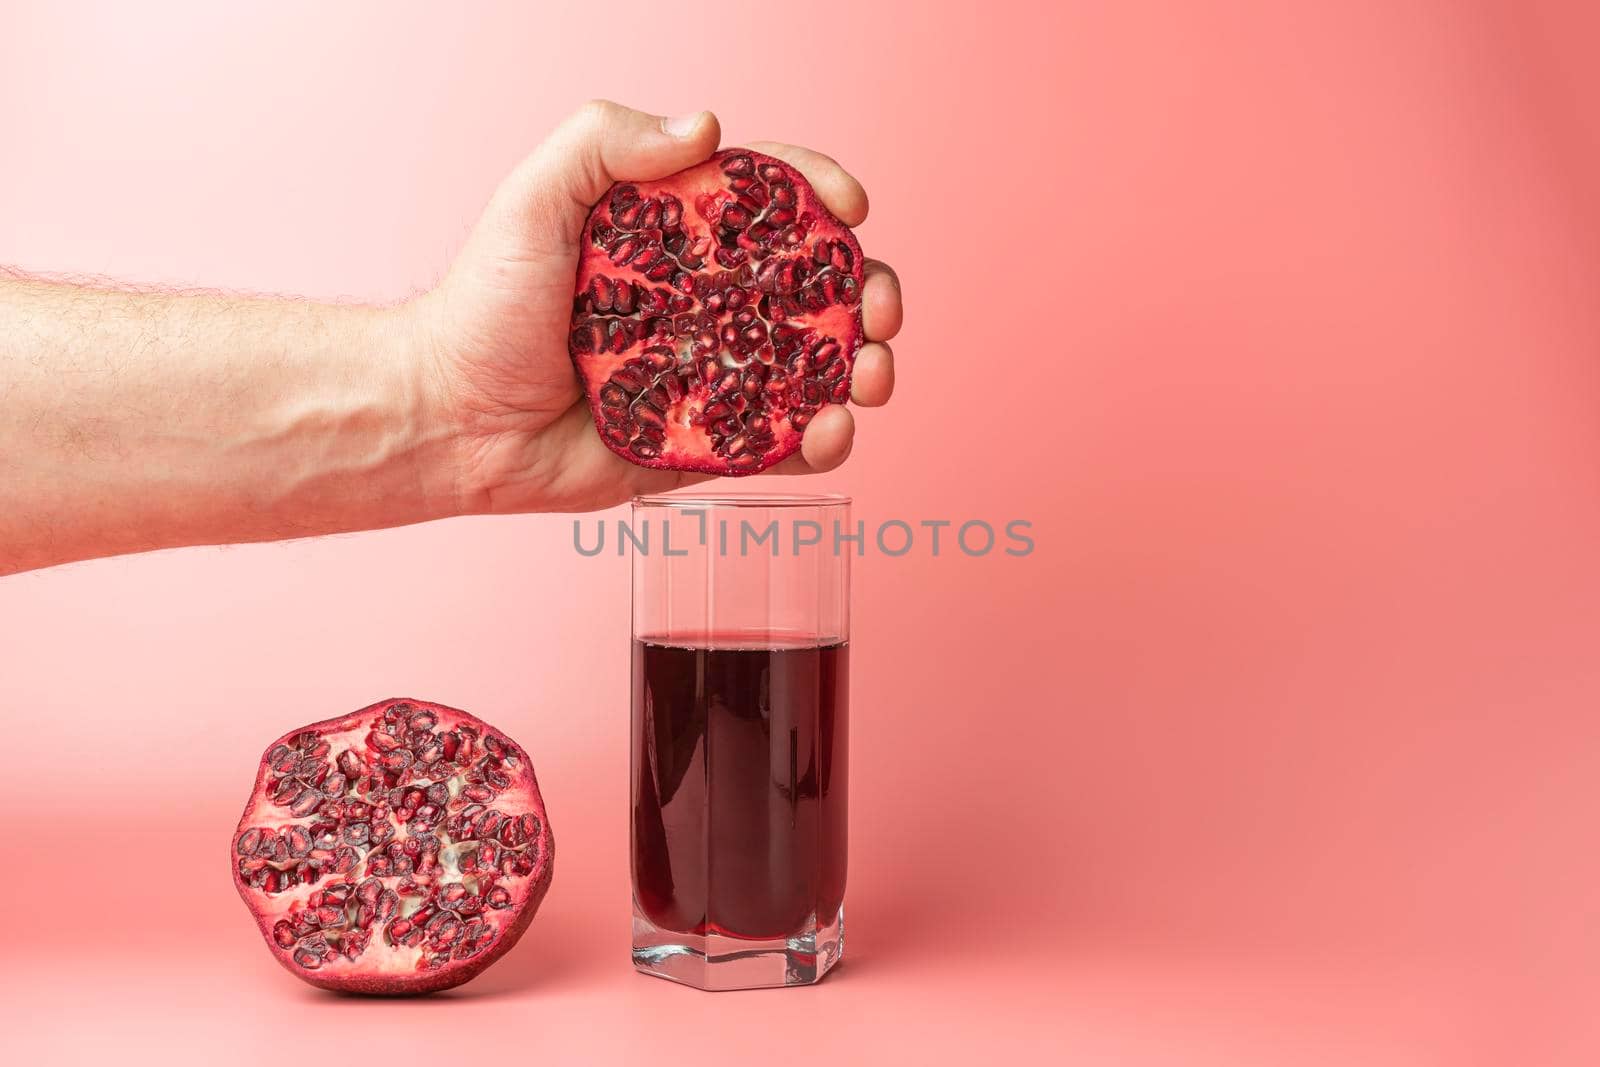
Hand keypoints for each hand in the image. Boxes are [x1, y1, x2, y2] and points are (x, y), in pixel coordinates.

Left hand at [411, 100, 903, 512]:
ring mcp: (714, 373)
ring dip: (867, 366)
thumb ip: (605, 141)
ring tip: (874, 375)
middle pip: (816, 287)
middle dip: (870, 291)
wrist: (448, 419)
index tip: (851, 206)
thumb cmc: (483, 305)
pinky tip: (833, 431)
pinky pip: (782, 442)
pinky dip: (823, 439)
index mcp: (679, 236)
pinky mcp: (708, 443)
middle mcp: (708, 301)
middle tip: (879, 309)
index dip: (824, 194)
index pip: (773, 202)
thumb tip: (708, 126)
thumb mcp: (535, 200)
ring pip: (816, 366)